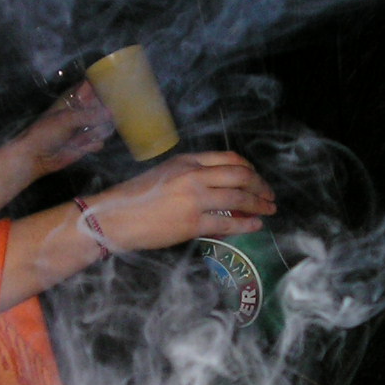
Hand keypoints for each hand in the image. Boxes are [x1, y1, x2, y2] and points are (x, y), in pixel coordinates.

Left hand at [18, 82, 113, 178]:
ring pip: (105, 125)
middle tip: (107, 116)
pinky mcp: (88, 144)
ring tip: (85, 135)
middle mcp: (83, 111)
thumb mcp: (66, 119)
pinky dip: (93, 144)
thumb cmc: (46, 132)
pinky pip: (100, 142)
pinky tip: (81, 146)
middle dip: (107, 111)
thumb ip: (89, 115)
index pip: (93, 87)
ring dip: (99, 131)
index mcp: (74, 99)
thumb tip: (111, 113)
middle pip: (103, 106)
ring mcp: (87, 127)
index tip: (116, 87)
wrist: (36, 156)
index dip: (104, 85)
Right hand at [85, 153, 276, 252]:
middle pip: (240, 175)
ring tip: (269, 210)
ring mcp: (194, 198)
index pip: (229, 158)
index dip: (249, 169)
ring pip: (238, 198)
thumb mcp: (165, 175)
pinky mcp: (192, 222)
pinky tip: (256, 225)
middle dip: (260, 186)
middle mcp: (194, 174)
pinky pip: (228, 224)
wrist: (114, 217)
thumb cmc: (135, 198)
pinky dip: (246, 224)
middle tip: (270, 195)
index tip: (257, 179)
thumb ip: (191, 176)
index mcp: (187, 160)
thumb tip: (219, 188)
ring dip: (259, 204)